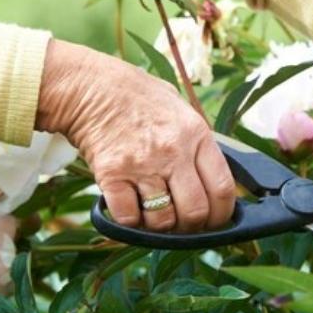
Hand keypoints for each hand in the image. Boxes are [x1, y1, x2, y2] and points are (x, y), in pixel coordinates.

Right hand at [35, 39, 234, 233]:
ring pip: (162, 221)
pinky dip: (129, 221)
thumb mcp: (180, 109)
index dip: (221, 214)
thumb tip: (213, 181)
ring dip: (158, 225)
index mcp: (196, 134)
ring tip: (151, 210)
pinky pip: (128, 218)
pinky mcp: (111, 175)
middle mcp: (173, 151)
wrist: (90, 87)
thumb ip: (198, 143)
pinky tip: (128, 206)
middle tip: (181, 222)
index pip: (222, 188)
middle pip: (195, 212)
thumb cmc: (137, 98)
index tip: (214, 220)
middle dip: (190, 226)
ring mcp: (142, 165)